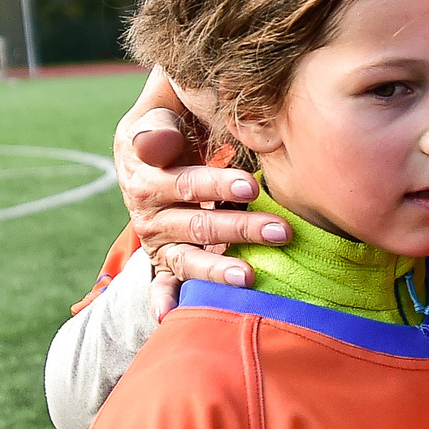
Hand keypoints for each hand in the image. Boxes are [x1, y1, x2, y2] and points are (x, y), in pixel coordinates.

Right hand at [111, 67, 287, 302]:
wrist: (155, 146)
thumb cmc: (170, 121)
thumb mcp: (159, 110)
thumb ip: (159, 121)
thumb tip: (157, 142)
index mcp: (146, 171)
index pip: (185, 182)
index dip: (216, 185)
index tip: (251, 187)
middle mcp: (148, 210)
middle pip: (197, 223)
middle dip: (240, 228)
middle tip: (282, 230)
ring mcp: (158, 239)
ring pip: (189, 258)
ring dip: (218, 270)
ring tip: (250, 279)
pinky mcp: (164, 260)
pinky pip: (162, 284)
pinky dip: (163, 300)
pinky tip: (170, 317)